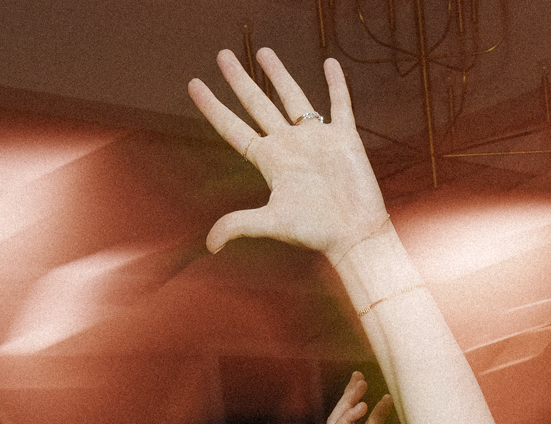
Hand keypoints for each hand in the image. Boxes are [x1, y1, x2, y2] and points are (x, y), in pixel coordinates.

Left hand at [192, 51, 387, 259]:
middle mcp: (290, 145)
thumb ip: (238, 225)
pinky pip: (339, 105)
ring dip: (279, 74)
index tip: (194, 85)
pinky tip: (330, 64)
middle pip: (258, 103)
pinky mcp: (344, 138)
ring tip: (264, 51)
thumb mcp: (271, 223)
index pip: (234, 128)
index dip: (213, 107)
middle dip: (239, 80)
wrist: (356, 234)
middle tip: (222, 55)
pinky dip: (337, 85)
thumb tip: (209, 246)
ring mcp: (316, 139)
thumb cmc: (316, 231)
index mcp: (270, 161)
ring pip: (293, 97)